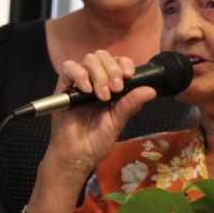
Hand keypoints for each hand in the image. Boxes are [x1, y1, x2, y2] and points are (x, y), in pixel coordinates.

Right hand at [45, 50, 156, 176]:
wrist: (78, 157)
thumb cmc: (96, 141)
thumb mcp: (118, 121)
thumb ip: (131, 104)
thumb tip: (151, 90)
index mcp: (108, 86)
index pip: (117, 62)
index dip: (123, 63)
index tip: (129, 75)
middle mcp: (93, 81)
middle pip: (102, 56)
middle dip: (112, 69)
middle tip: (116, 90)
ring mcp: (77, 83)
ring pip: (88, 59)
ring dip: (99, 74)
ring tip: (102, 96)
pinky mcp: (62, 88)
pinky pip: (68, 68)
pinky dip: (79, 75)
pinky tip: (87, 90)